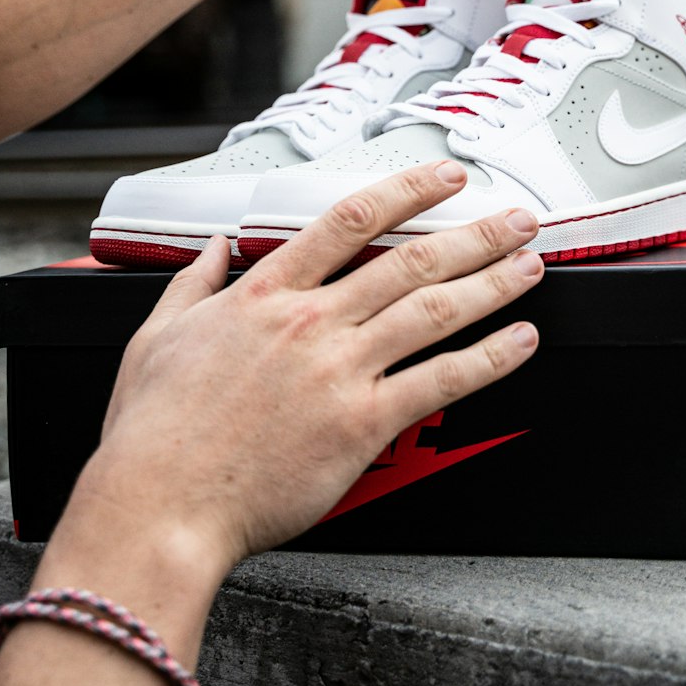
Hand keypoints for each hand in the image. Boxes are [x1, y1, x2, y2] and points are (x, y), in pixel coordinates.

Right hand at [78, 161, 541, 575]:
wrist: (160, 506)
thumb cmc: (155, 433)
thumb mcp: (158, 336)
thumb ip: (192, 282)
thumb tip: (212, 247)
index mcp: (265, 294)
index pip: (351, 220)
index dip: (408, 192)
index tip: (445, 179)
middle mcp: (312, 322)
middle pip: (411, 259)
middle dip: (475, 233)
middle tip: (515, 219)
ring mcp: (341, 370)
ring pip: (435, 310)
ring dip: (493, 283)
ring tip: (530, 266)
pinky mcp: (361, 424)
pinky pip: (441, 381)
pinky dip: (488, 358)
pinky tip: (519, 342)